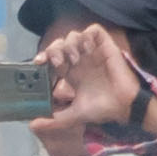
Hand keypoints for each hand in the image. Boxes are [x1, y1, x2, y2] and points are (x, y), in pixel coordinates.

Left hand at [43, 18, 151, 136]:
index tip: (38, 63)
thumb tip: (32, 125)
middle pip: (60, 43)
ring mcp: (92, 52)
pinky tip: (88, 49)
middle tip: (58, 63)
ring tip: (76, 60)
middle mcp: (80, 60)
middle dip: (54, 49)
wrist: (124, 106)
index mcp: (70, 73)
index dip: (43, 57)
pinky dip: (87, 36)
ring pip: (74, 35)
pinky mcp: (106, 46)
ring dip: (70, 44)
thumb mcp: (74, 115)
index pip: (52, 57)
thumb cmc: (102, 109)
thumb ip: (54, 119)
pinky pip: (94, 30)